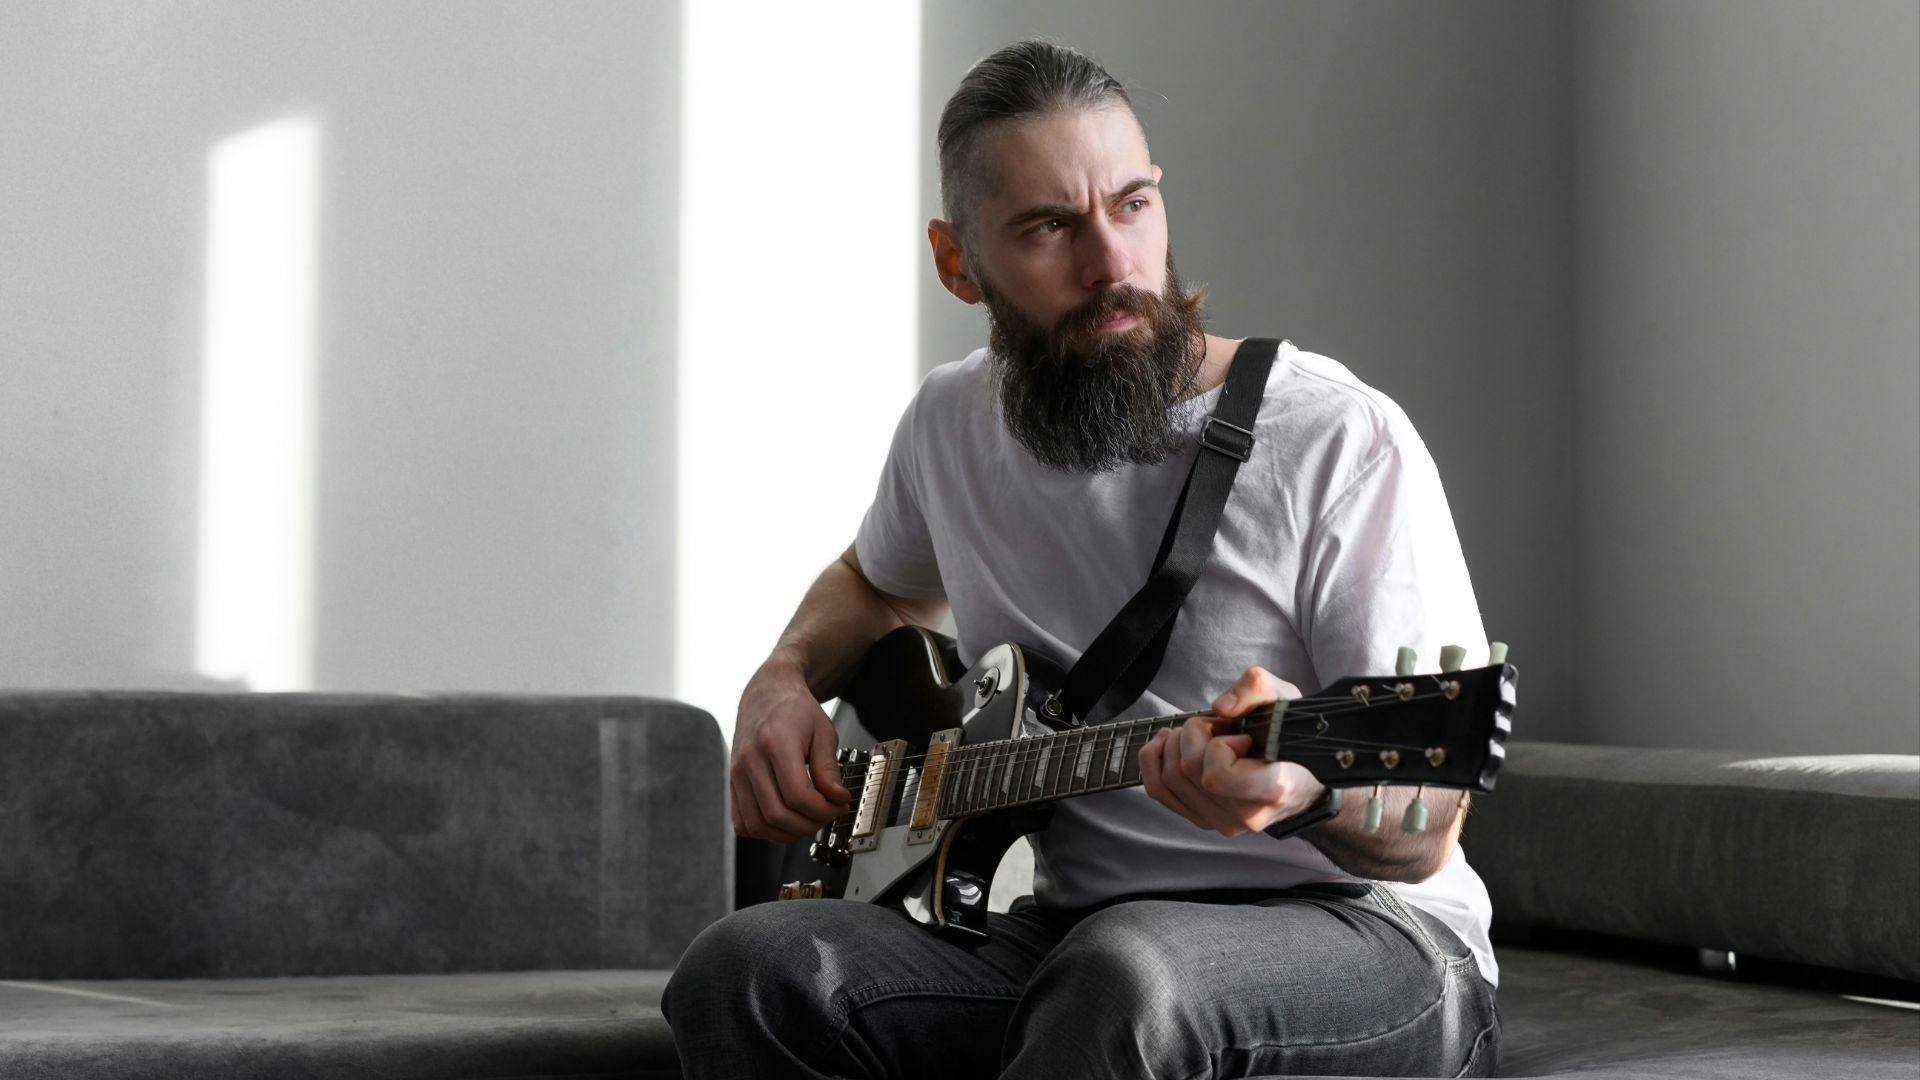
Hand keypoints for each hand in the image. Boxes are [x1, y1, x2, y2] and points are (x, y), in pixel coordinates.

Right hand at [730, 658, 852, 841]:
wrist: (766, 695)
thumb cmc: (795, 710)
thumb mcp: (823, 731)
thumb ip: (829, 767)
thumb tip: (837, 799)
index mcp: (774, 742)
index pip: (797, 795)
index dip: (823, 809)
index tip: (839, 805)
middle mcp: (749, 759)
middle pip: (777, 814)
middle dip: (809, 824)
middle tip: (827, 814)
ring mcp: (736, 774)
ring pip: (758, 825)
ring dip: (788, 833)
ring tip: (808, 820)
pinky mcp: (732, 784)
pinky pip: (743, 823)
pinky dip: (766, 831)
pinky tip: (785, 821)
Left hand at [1138, 666, 1325, 836]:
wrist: (1301, 781)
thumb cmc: (1292, 740)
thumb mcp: (1285, 701)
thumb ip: (1258, 689)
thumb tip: (1221, 707)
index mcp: (1273, 789)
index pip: (1218, 775)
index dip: (1219, 745)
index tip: (1241, 735)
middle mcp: (1246, 815)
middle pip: (1188, 769)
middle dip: (1194, 733)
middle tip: (1217, 727)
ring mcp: (1222, 822)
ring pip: (1169, 778)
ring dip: (1176, 744)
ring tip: (1201, 735)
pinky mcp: (1202, 821)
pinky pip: (1157, 789)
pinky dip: (1154, 759)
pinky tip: (1169, 743)